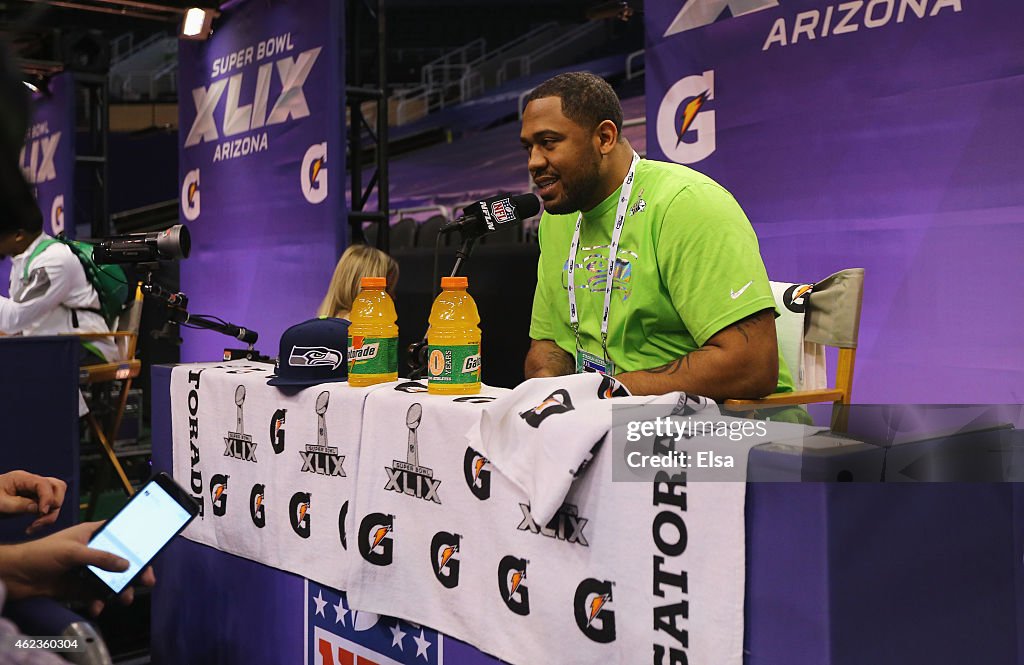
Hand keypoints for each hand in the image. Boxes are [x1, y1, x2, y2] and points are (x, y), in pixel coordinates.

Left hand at [0, 470, 66, 532]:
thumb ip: (18, 505)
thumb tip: (38, 508)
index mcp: (21, 478)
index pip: (44, 483)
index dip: (47, 497)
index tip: (42, 513)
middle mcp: (32, 482)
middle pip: (57, 487)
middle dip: (54, 504)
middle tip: (40, 519)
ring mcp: (34, 491)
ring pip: (57, 497)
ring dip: (51, 513)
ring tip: (35, 526)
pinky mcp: (35, 500)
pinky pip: (48, 507)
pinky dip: (45, 518)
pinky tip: (32, 527)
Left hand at [0, 521, 155, 615]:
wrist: (16, 576)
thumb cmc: (43, 554)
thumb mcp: (73, 551)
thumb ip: (101, 558)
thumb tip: (127, 565)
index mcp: (93, 533)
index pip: (121, 533)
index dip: (137, 540)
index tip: (153, 548)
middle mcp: (94, 551)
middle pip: (121, 559)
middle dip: (134, 571)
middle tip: (147, 581)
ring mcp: (87, 570)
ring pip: (111, 579)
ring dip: (118, 590)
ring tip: (123, 599)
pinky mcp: (79, 588)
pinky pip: (95, 595)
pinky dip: (98, 602)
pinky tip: (96, 607)